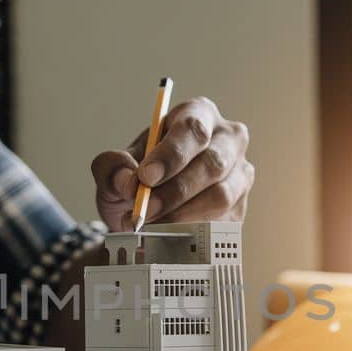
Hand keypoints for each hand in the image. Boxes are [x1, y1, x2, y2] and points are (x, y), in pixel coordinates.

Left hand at [91, 96, 252, 231]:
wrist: (147, 209)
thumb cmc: (138, 177)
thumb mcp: (114, 168)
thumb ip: (112, 167)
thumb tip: (128, 181)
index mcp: (198, 115)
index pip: (192, 129)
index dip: (171, 154)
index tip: (146, 176)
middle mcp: (227, 140)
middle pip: (212, 163)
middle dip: (175, 191)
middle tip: (145, 210)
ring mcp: (239, 175)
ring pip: (220, 197)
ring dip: (182, 215)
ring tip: (150, 225)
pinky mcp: (240, 208)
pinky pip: (222, 223)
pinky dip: (192, 232)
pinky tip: (168, 235)